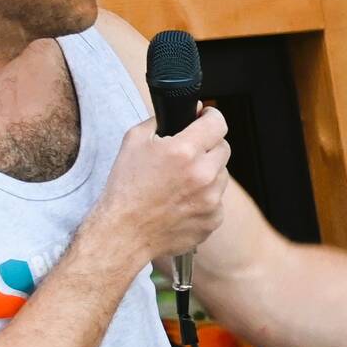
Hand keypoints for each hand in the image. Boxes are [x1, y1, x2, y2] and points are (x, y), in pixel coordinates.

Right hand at [93, 108, 227, 263]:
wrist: (123, 233)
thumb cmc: (125, 189)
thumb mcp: (133, 142)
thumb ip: (159, 120)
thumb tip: (181, 113)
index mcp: (185, 151)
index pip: (218, 123)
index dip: (211, 116)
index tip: (206, 117)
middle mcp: (203, 174)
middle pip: (223, 148)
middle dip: (208, 147)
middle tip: (189, 154)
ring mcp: (211, 200)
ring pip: (222, 175)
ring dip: (208, 174)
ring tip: (181, 183)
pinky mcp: (213, 220)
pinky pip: (217, 201)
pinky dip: (204, 199)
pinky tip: (182, 202)